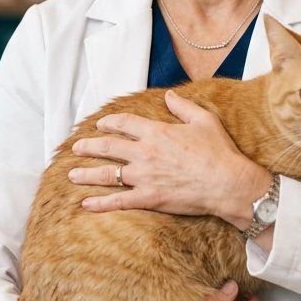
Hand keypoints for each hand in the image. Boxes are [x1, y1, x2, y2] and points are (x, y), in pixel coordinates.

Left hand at [68, 90, 269, 228]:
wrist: (228, 183)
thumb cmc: (219, 152)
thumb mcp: (204, 120)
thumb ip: (183, 107)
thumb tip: (169, 97)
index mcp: (157, 132)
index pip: (125, 123)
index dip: (110, 122)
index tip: (101, 123)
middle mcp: (145, 152)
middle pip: (108, 146)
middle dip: (89, 146)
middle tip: (77, 147)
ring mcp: (144, 176)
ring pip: (107, 174)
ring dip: (86, 173)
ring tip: (72, 174)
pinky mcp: (149, 197)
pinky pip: (118, 201)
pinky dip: (100, 203)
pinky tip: (86, 204)